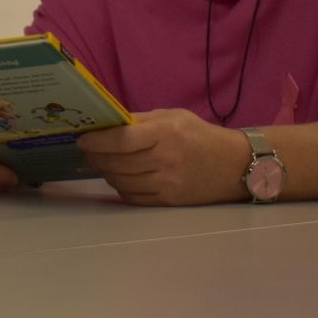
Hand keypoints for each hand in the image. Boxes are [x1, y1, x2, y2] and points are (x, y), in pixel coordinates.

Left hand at [76, 109, 250, 205]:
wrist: (234, 165)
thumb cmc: (199, 135)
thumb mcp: (172, 116)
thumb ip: (140, 120)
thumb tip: (106, 123)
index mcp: (165, 133)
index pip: (122, 139)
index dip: (98, 141)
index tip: (82, 140)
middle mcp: (165, 159)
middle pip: (117, 162)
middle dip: (96, 158)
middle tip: (87, 153)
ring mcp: (167, 183)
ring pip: (122, 181)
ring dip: (106, 172)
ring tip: (101, 164)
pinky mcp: (169, 200)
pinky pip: (133, 197)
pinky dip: (121, 187)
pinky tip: (119, 178)